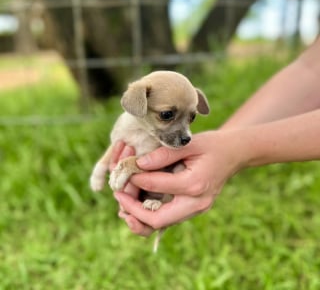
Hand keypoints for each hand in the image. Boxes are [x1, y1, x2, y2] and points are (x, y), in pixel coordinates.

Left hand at [114, 130, 244, 235]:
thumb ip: (164, 154)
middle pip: (158, 219)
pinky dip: (151, 215)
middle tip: (118, 196)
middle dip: (133, 210)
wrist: (234, 154)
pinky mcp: (194, 209)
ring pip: (162, 224)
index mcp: (195, 184)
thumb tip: (138, 164)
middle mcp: (196, 203)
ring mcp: (197, 209)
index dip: (137, 178)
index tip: (124, 169)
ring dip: (140, 217)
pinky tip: (138, 207)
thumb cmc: (212, 145)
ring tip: (123, 206)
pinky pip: (168, 218)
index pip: (157, 185)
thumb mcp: (190, 143)